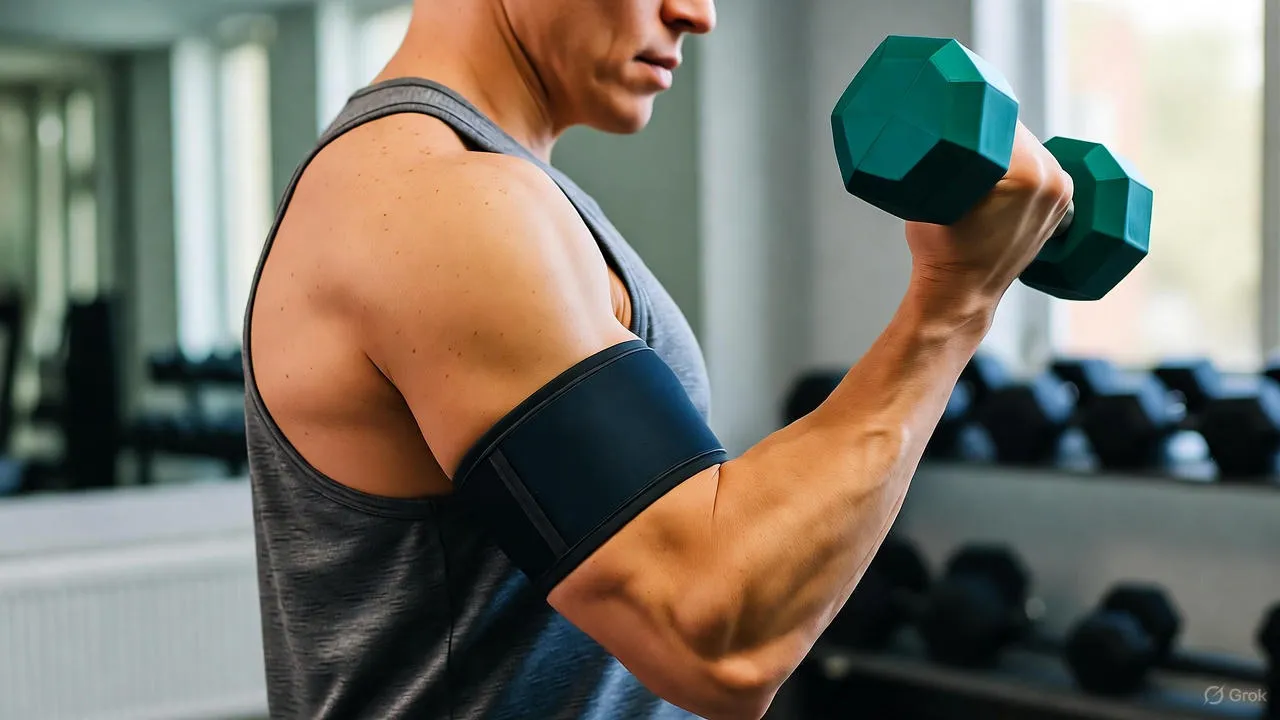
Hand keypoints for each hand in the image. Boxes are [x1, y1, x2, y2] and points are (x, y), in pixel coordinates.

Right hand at [904, 122, 1073, 319]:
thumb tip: (948, 126)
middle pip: (1019, 133)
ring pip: (1029, 150)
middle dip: (989, 129)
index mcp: (1027, 173)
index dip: (975, 110)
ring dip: (1003, 148)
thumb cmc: (941, 250)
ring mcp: (1062, 197)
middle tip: (959, 131)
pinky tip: (994, 173)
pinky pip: (1038, 171)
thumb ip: (953, 156)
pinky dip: (1017, 167)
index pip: (1002, 118)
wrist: (959, 293)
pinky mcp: (1059, 208)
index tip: (954, 108)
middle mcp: (1054, 181)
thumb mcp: (937, 194)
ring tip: (975, 157)